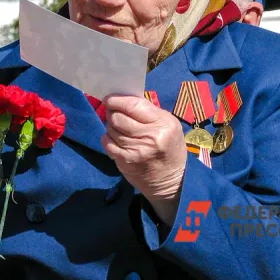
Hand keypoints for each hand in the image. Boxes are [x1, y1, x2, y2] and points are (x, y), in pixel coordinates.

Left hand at [100, 94, 186, 224]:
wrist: (172, 180)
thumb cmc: (170, 147)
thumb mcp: (168, 125)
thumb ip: (148, 111)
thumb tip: (122, 99)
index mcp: (163, 124)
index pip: (133, 105)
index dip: (117, 100)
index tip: (109, 98)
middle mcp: (150, 137)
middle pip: (118, 117)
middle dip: (112, 112)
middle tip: (114, 113)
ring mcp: (136, 150)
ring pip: (111, 129)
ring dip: (111, 126)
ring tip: (119, 128)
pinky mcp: (125, 161)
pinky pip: (107, 142)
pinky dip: (108, 138)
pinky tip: (116, 139)